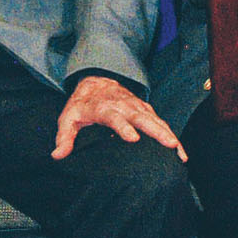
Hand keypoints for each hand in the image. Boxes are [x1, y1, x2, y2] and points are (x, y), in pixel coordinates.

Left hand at [53, 75, 185, 161]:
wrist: (96, 81)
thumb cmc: (82, 105)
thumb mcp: (67, 118)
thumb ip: (64, 137)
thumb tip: (57, 155)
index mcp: (104, 108)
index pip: (114, 117)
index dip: (123, 127)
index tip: (133, 138)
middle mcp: (124, 106)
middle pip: (142, 118)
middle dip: (157, 131)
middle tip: (170, 145)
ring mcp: (137, 107)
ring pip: (155, 120)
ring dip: (168, 134)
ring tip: (179, 151)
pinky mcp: (145, 109)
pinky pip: (160, 122)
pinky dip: (171, 134)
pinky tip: (179, 150)